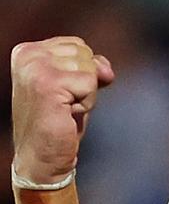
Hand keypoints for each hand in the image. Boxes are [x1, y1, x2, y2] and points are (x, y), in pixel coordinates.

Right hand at [11, 36, 114, 183]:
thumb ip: (91, 64)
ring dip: (86, 92)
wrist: (42, 158)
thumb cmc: (58, 119)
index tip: (61, 91)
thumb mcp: (75, 81)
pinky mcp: (48, 84)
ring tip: (64, 108)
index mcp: (27, 51)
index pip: (78, 45)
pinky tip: (67, 113)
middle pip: (85, 53)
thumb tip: (105, 70)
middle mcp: (28, 55)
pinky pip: (91, 83)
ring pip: (90, 68)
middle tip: (63, 102)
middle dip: (85, 80)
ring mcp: (35, 68)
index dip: (82, 71)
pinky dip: (87, 101)